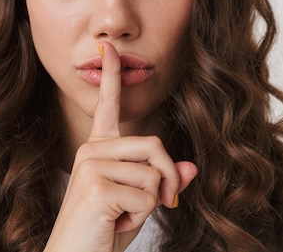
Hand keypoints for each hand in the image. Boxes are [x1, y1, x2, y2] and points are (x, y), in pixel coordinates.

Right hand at [44, 41, 197, 251]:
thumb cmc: (102, 232)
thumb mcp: (138, 204)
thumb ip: (161, 182)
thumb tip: (191, 167)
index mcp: (99, 150)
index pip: (107, 107)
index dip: (111, 77)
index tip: (108, 49)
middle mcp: (92, 150)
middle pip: (155, 144)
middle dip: (168, 178)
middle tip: (162, 204)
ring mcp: (92, 165)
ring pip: (154, 172)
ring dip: (152, 202)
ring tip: (123, 216)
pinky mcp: (97, 185)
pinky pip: (147, 195)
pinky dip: (141, 216)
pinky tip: (114, 222)